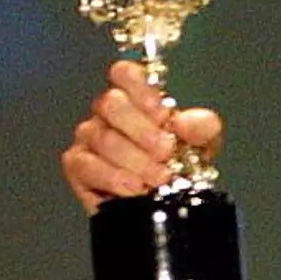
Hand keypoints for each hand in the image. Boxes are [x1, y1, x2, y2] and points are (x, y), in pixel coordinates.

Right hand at [61, 60, 223, 214]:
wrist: (169, 206)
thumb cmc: (181, 167)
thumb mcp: (202, 145)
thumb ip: (202, 128)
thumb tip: (184, 122)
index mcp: (137, 100)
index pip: (125, 73)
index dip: (140, 88)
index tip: (163, 114)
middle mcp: (109, 114)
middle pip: (111, 103)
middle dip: (142, 130)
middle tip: (166, 152)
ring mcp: (90, 138)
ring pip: (102, 138)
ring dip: (135, 160)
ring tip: (160, 178)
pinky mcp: (78, 167)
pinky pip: (85, 165)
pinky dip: (113, 178)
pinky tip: (135, 189)